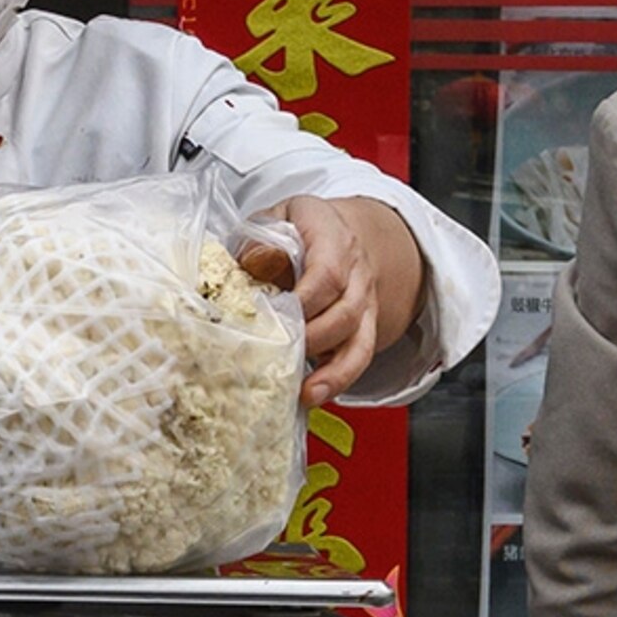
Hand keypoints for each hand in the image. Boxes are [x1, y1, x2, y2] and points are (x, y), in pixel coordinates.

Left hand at [237, 195, 421, 408]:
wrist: (337, 232)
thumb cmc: (295, 231)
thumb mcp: (272, 221)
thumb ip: (258, 243)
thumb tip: (251, 268)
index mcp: (332, 236)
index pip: (327, 273)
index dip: (304, 301)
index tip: (274, 319)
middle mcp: (357, 270)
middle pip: (345, 312)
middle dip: (312, 340)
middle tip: (278, 356)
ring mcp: (365, 301)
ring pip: (359, 341)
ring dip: (333, 371)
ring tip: (307, 393)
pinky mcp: (363, 327)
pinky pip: (360, 356)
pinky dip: (339, 379)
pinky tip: (316, 395)